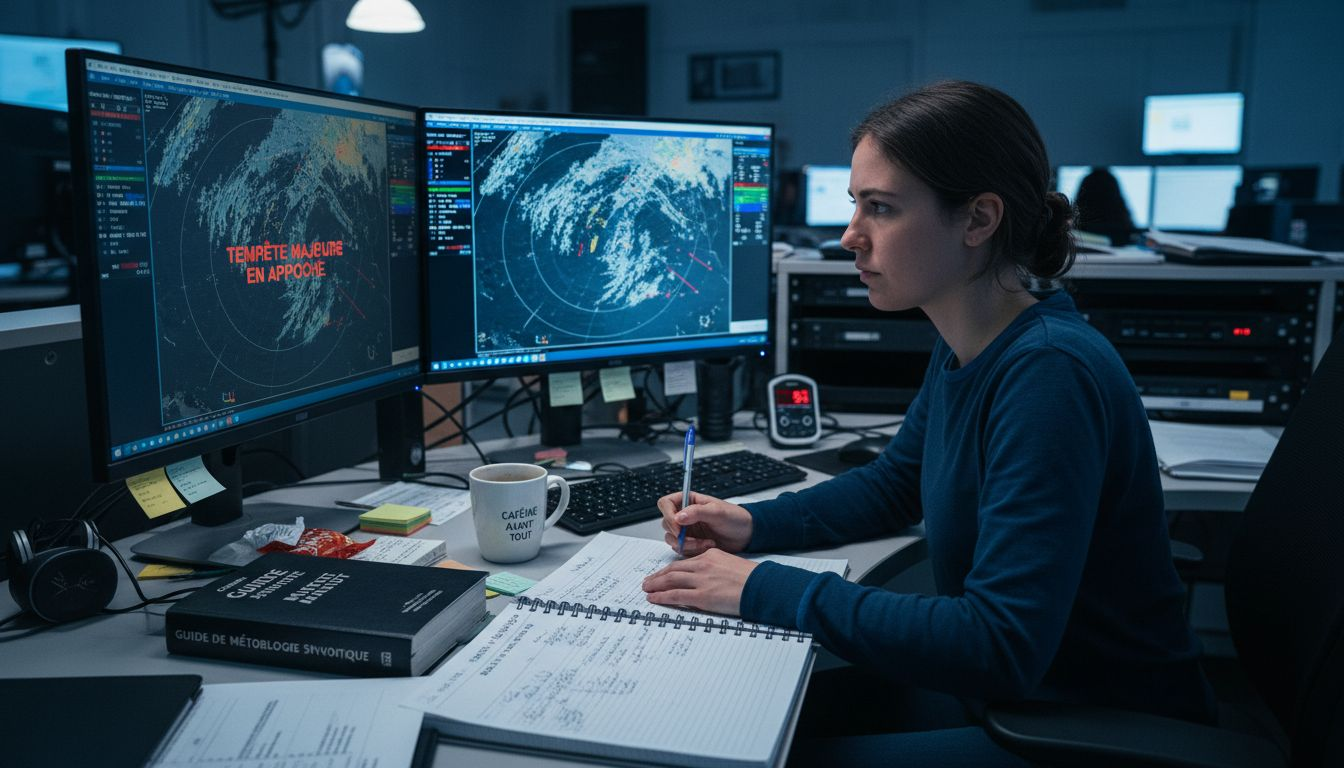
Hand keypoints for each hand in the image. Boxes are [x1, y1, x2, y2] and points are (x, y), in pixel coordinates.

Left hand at [641, 549, 757, 615]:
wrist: (762, 586)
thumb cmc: (751, 579)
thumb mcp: (729, 565)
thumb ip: (713, 569)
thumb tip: (703, 580)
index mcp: (710, 555)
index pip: (683, 563)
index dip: (668, 570)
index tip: (661, 574)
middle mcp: (703, 565)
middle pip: (673, 570)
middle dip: (657, 576)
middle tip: (647, 582)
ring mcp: (701, 580)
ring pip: (670, 580)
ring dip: (655, 585)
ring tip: (646, 589)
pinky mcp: (702, 596)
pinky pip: (676, 595)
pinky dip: (662, 597)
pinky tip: (654, 599)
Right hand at [657, 491, 752, 555]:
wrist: (746, 534)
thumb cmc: (734, 517)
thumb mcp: (717, 511)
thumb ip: (697, 512)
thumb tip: (678, 516)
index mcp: (688, 501)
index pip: (665, 504)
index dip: (668, 515)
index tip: (679, 526)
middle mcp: (684, 515)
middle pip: (666, 524)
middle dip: (680, 534)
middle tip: (693, 539)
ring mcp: (686, 530)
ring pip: (672, 539)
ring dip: (688, 544)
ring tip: (707, 543)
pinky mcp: (690, 543)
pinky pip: (681, 549)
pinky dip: (693, 550)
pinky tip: (708, 546)